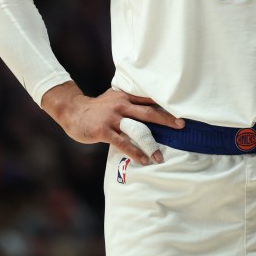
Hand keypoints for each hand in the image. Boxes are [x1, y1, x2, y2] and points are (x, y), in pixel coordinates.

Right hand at [41, 83, 183, 164]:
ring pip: (137, 130)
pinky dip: (134, 152)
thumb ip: (130, 100)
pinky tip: (143, 160)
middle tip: (182, 126)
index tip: (183, 109)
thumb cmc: (96, 107)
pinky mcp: (104, 130)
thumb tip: (150, 104)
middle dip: (166, 119)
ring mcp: (113, 118)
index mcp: (126, 96)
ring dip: (150, 144)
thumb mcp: (114, 97)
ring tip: (160, 156)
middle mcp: (122, 105)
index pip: (149, 99)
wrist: (73, 111)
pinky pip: (122, 143)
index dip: (166, 104)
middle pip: (149, 112)